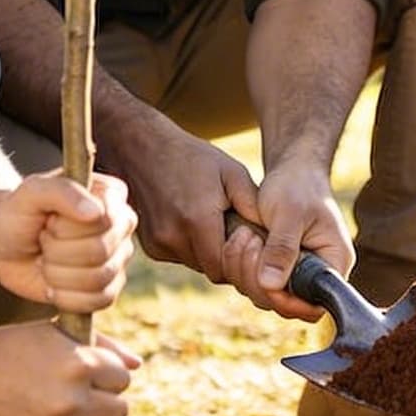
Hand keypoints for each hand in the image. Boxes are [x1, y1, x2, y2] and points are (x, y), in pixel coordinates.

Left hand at [0, 173, 134, 314]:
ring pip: (98, 278)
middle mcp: (120, 225)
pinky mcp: (108, 288)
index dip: (68, 227)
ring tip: (45, 260)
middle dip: (58, 251)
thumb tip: (96, 212)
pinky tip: (52, 285)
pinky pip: (99, 301)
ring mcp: (117, 258)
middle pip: (100, 251)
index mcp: (109, 195)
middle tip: (43, 240)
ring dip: (58, 274)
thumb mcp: (31, 192)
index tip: (48, 221)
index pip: (105, 219)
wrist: (3, 247)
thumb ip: (62, 192)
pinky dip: (67, 297)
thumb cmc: (18, 213)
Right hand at [0, 317, 142, 415]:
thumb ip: (102, 346)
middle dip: (106, 403)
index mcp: (78, 362)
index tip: (93, 376)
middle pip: (119, 409)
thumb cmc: (7, 347)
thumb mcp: (53, 333)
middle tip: (85, 399)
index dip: (110, 376)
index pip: (123, 378)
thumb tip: (137, 366)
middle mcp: (71, 398)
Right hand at [103, 113, 260, 284]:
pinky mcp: (149, 246)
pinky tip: (193, 220)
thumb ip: (254, 206)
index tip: (248, 238)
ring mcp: (157, 244)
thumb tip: (275, 236)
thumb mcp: (231, 172)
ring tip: (214, 222)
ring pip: (196, 264)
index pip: (226, 268)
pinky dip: (191, 246)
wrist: (140, 146)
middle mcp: (173, 238)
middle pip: (212, 269)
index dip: (242, 260)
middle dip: (228, 256)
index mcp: (197, 222)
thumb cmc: (191, 156)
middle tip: (236, 231)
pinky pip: (180, 257)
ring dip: (209, 252)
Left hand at [219, 159, 347, 322]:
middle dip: (259, 280)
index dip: (287, 301)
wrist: (292, 170)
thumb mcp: (289, 213)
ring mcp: (297, 273)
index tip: (265, 277)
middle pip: (286, 304)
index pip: (314, 304)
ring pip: (267, 295)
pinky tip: (240, 238)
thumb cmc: (298, 185)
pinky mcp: (278, 268)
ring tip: (244, 235)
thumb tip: (270, 285)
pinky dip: (242, 266)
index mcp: (333, 263)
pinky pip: (256, 282)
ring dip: (246, 271)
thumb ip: (281, 249)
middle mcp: (318, 274)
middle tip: (250, 241)